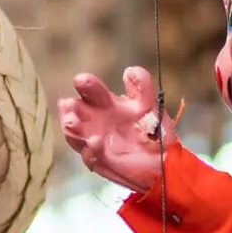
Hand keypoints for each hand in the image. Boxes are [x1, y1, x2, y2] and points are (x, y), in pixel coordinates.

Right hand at [60, 67, 172, 192]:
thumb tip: (130, 71)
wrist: (163, 160)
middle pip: (75, 112)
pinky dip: (92, 149)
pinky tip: (94, 142)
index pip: (90, 92)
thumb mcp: (150, 106)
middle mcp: (94, 122)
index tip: (81, 80)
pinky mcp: (100, 161)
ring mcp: (94, 141)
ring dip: (72, 128)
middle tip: (68, 103)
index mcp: (105, 104)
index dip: (86, 85)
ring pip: (74, 134)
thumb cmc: (152, 131)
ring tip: (72, 122)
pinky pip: (92, 156)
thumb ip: (142, 88)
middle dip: (70, 108)